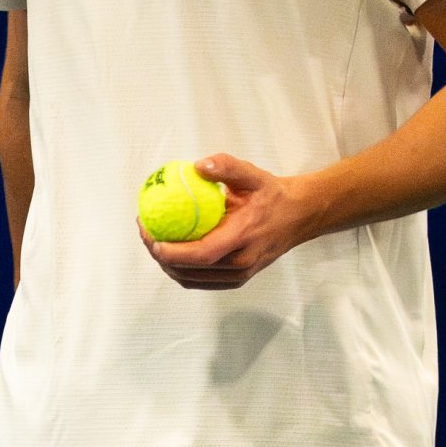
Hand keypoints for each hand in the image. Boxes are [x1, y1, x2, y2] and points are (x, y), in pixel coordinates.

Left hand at [138, 153, 321, 289]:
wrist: (299, 216)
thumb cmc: (273, 195)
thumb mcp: (253, 175)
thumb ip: (227, 167)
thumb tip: (197, 165)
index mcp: (243, 237)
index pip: (202, 254)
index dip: (172, 252)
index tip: (152, 236)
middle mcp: (241, 262)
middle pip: (190, 271)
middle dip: (160, 255)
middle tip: (145, 231)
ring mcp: (239, 274)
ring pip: (192, 279)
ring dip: (167, 264)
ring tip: (153, 240)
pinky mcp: (237, 279)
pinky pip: (201, 281)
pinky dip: (181, 270)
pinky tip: (170, 252)